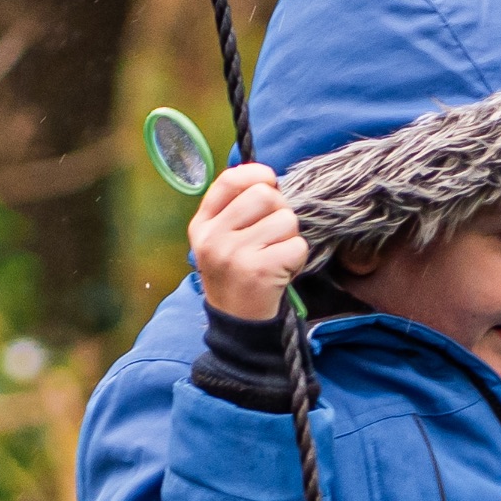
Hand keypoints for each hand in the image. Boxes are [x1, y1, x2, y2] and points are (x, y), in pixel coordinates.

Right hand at [190, 160, 312, 323]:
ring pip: (286, 220)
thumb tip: (269, 179)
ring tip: (275, 256)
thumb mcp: (221, 240)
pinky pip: (297, 246)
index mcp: (202, 225)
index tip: (270, 184)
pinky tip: (282, 271)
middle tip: (274, 235)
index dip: (257, 174)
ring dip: (290, 238)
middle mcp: (214, 237)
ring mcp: (234, 254)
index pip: (230, 180)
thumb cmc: (236, 275)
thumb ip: (236, 208)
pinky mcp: (259, 271)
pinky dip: (297, 259)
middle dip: (280, 210)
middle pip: (264, 195)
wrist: (237, 325)